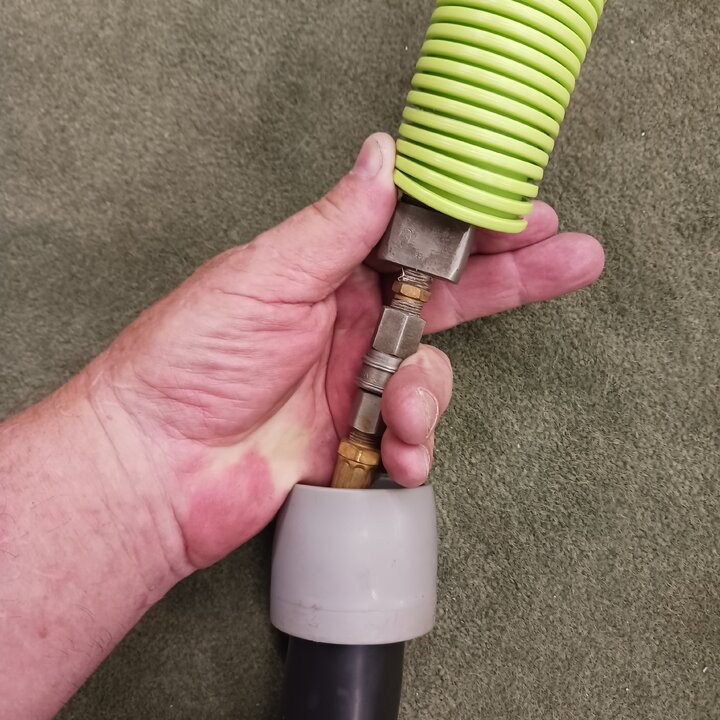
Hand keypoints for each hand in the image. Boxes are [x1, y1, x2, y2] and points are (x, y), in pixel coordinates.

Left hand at [86, 133, 603, 570]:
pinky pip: (415, 436)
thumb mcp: (266, 276)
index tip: (527, 217)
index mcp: (328, 273)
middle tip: (572, 259)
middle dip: (512, 281)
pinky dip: (415, 447)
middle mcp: (349, 324)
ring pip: (435, 377)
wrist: (156, 465)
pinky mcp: (356, 437)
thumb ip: (335, 225)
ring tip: (401, 414)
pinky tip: (394, 451)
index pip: (417, 239)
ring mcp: (355, 382)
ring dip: (429, 398)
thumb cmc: (191, 362)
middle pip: (449, 297)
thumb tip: (383, 158)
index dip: (473, 229)